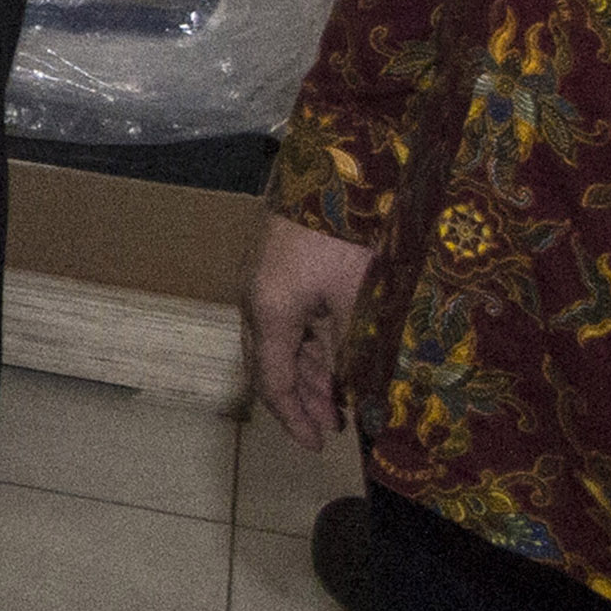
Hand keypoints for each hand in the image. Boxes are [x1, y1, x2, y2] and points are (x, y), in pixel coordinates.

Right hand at [248, 214, 375, 454]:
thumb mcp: (355, 298)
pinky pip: (286, 319)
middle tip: (333, 427)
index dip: (294, 418)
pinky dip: (308, 345)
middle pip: (270, 365)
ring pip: (279, 342)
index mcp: (268, 311)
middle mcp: (255, 299)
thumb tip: (354, 391)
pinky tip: (334, 354)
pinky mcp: (277, 264)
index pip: (273, 383)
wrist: (332, 164)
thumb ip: (349, 349)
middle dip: (301, 400)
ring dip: (307, 373)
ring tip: (340, 398)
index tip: (318, 446)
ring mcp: (262, 279)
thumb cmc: (342, 234)